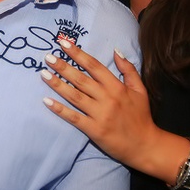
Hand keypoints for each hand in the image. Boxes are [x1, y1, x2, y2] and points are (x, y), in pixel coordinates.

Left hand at [40, 40, 159, 168]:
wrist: (145, 146)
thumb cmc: (141, 116)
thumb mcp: (140, 90)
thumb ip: (129, 70)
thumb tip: (116, 50)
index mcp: (117, 87)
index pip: (94, 66)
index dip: (78, 54)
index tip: (64, 43)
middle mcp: (107, 98)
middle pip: (81, 79)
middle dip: (63, 66)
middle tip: (47, 57)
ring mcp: (100, 114)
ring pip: (75, 96)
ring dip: (58, 84)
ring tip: (44, 74)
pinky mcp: (94, 130)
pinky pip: (74, 117)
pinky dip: (60, 109)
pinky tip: (47, 101)